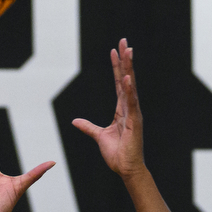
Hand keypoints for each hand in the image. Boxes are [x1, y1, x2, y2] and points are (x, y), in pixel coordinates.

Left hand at [73, 39, 146, 178]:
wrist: (126, 169)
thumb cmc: (117, 154)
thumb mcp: (99, 136)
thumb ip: (88, 127)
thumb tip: (75, 121)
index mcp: (122, 110)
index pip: (118, 83)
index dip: (116, 66)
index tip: (115, 50)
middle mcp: (129, 108)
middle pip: (126, 79)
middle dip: (125, 60)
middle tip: (124, 41)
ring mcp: (134, 114)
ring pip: (130, 86)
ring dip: (129, 68)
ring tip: (129, 51)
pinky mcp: (135, 122)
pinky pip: (131, 103)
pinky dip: (129, 90)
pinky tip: (127, 78)